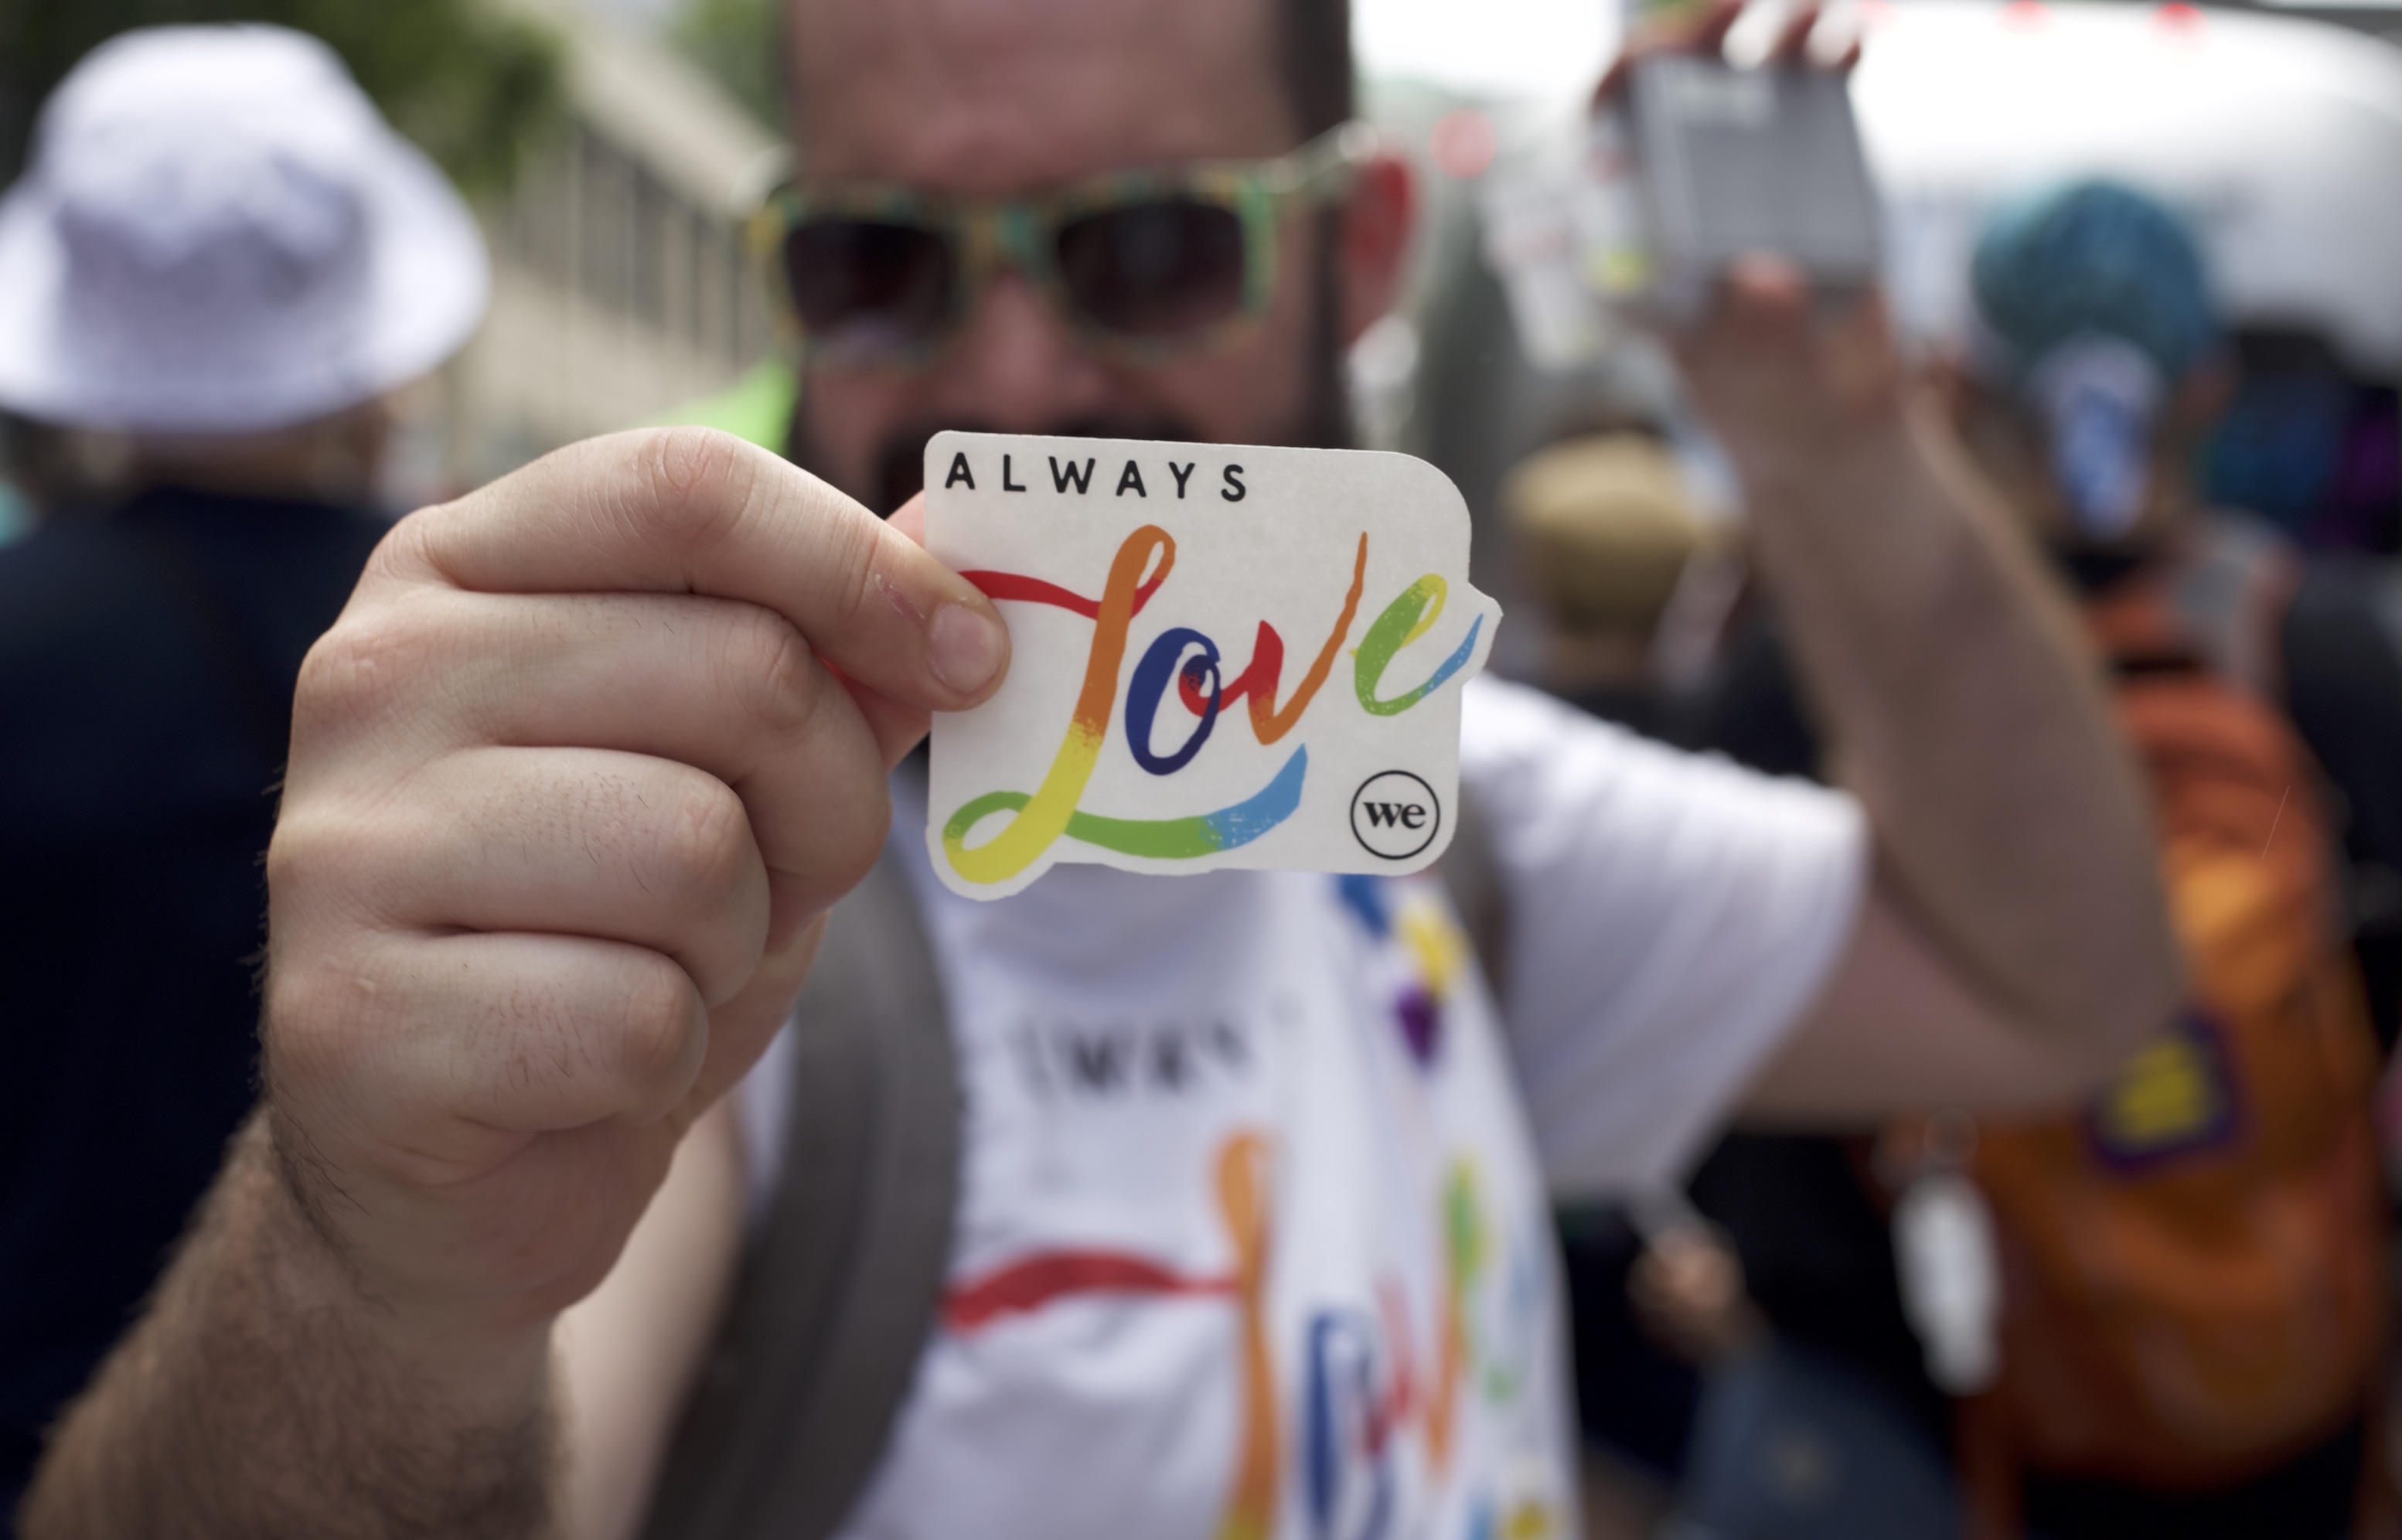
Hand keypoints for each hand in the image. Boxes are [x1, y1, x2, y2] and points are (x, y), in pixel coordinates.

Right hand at [261, 429, 1005, 1349]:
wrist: (462, 1166)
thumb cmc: (611, 932)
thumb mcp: (738, 773)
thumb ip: (834, 653)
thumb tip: (961, 520)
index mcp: (457, 570)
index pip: (687, 488)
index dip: (865, 568)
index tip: (975, 658)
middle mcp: (373, 676)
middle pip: (741, 674)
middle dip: (828, 800)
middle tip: (782, 874)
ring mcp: (342, 845)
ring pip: (698, 851)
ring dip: (738, 938)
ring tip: (659, 966)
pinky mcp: (352, 1019)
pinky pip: (635, 1013)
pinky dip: (666, 1054)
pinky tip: (588, 1063)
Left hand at [1591, 0, 1897, 489]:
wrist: (1839, 416)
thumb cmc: (1765, 401)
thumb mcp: (1750, 377)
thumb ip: (1754, 335)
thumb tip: (1765, 277)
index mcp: (1642, 232)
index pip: (1604, 146)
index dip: (1613, 92)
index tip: (1641, 62)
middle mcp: (1690, 189)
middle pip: (1678, 88)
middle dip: (1696, 38)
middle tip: (1728, 14)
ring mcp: (1755, 171)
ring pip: (1751, 78)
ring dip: (1775, 32)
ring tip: (1810, 10)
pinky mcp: (1820, 166)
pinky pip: (1819, 95)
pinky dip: (1833, 56)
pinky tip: (1849, 40)